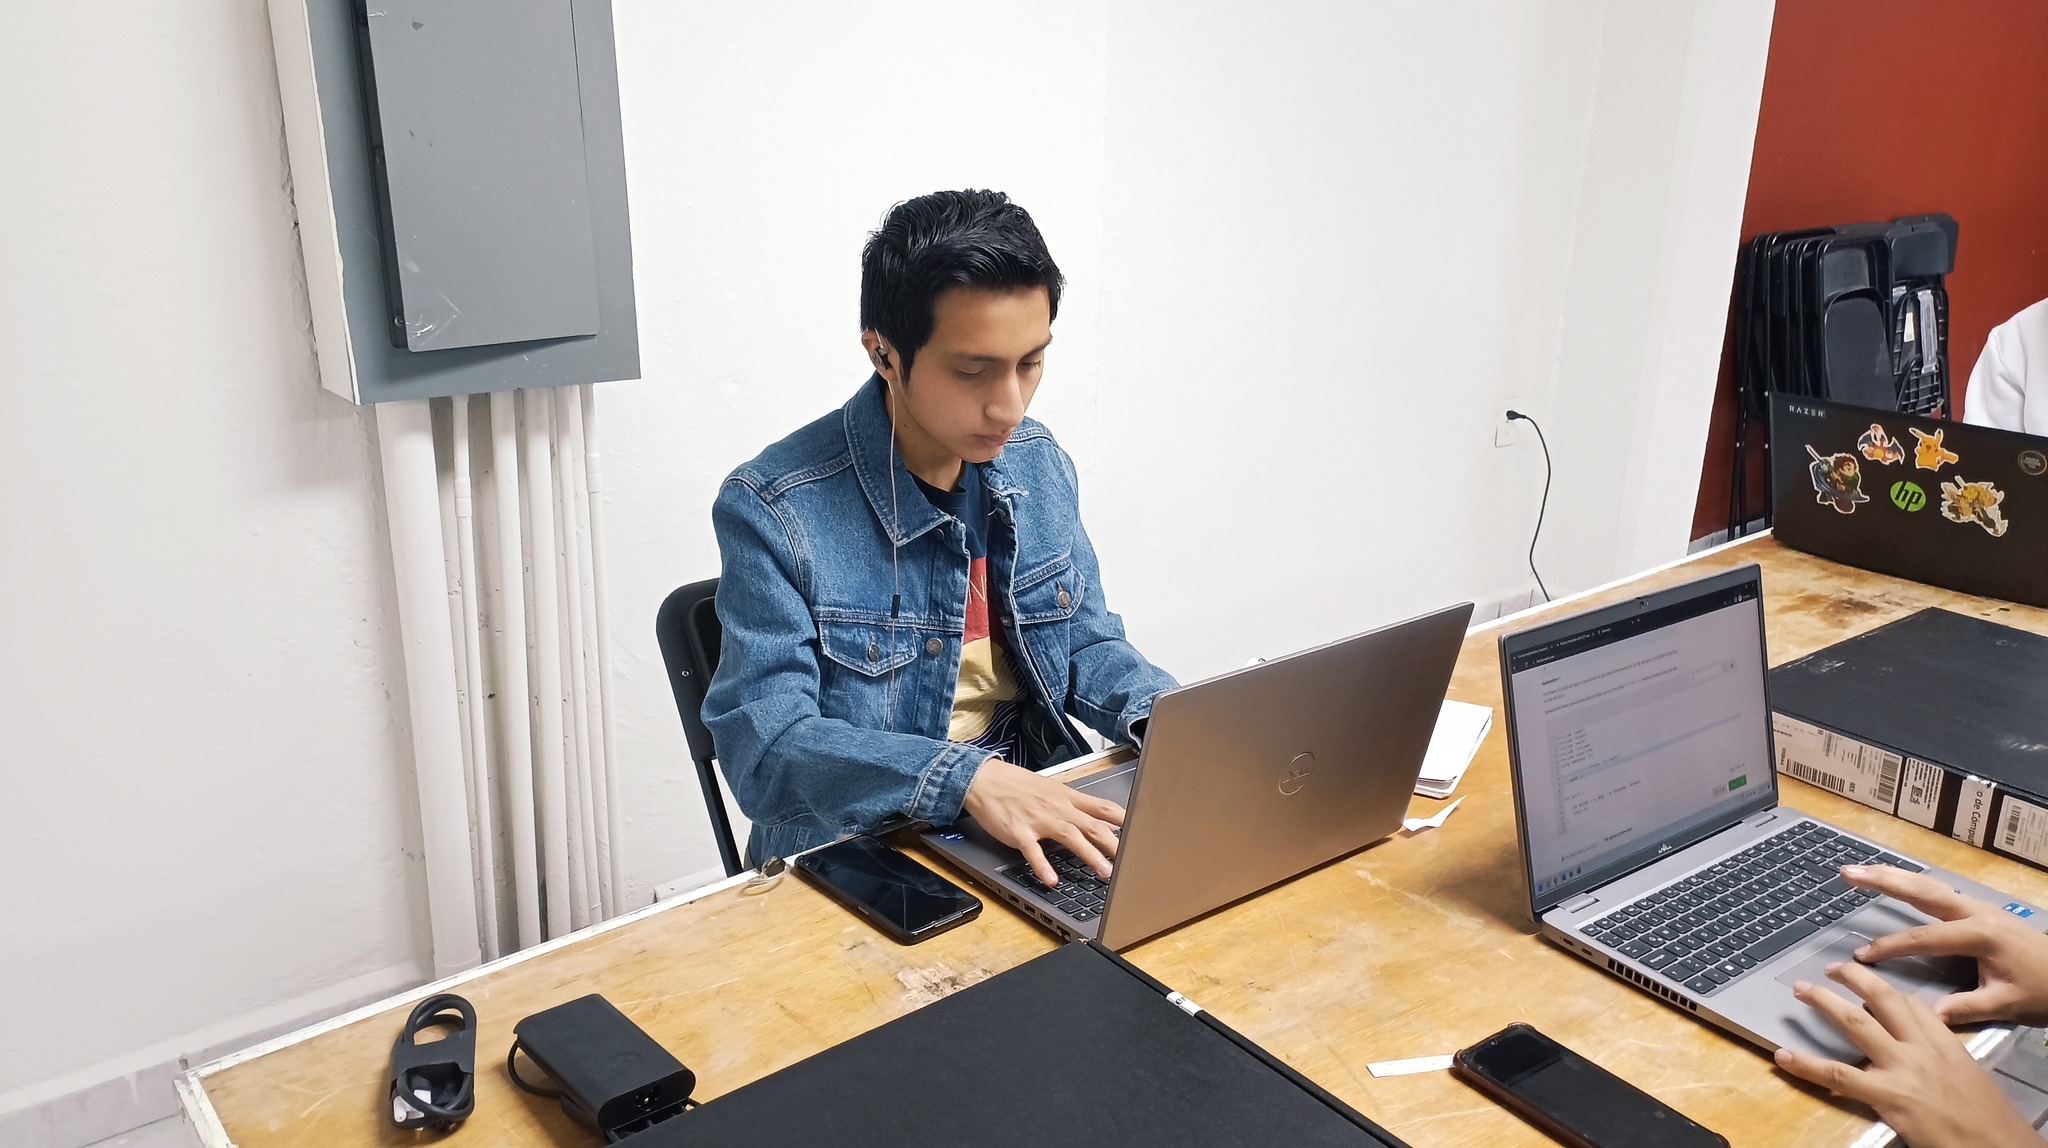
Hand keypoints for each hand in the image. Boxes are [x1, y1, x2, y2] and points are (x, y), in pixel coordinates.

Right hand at [961, 759, 1123, 885]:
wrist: (983, 779)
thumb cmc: (1015, 785)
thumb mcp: (1050, 789)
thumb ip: (1073, 804)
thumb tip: (1095, 817)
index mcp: (1067, 797)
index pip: (1103, 808)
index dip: (1125, 820)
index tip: (1142, 832)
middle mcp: (1058, 808)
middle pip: (1093, 825)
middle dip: (1115, 844)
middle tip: (1132, 862)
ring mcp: (1039, 820)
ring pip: (1071, 836)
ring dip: (1090, 855)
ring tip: (1105, 873)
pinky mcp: (1020, 831)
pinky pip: (1034, 850)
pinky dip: (1043, 866)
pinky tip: (1051, 880)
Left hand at [1774, 962, 2038, 1147]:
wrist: (1998, 1146)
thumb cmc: (1987, 1119)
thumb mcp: (1969, 1075)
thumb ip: (1941, 1056)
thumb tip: (1919, 1050)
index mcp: (1944, 1042)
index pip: (1912, 1004)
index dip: (1887, 991)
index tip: (1871, 983)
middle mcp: (1921, 1047)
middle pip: (1882, 999)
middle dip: (1853, 978)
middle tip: (1831, 968)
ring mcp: (1902, 1068)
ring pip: (1855, 1022)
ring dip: (1824, 1002)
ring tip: (1801, 990)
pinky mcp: (1887, 1095)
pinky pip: (1838, 1075)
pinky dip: (1807, 1064)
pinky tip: (1784, 1055)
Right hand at [1846, 864, 2047, 1025]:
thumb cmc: (2044, 990)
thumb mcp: (2010, 1004)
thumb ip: (1970, 1007)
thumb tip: (1930, 1015)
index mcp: (1980, 934)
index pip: (1925, 937)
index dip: (1891, 945)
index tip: (1862, 956)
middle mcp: (1975, 913)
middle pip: (1921, 892)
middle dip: (1882, 881)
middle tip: (1847, 873)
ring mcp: (1978, 907)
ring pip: (1929, 886)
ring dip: (1894, 876)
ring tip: (1860, 870)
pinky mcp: (1980, 910)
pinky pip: (1939, 891)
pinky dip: (1912, 883)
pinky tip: (1897, 881)